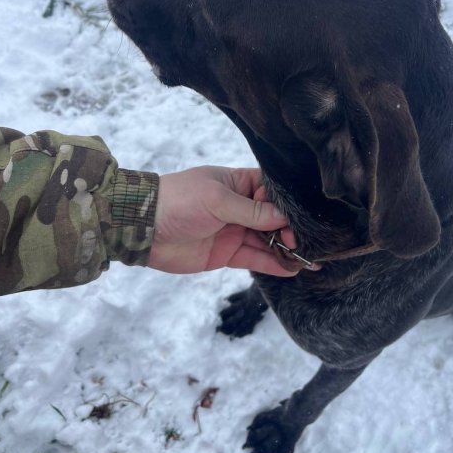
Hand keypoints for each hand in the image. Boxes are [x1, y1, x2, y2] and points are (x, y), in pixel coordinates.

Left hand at [148, 166, 300, 276]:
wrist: (142, 227)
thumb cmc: (180, 201)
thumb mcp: (217, 200)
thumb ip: (251, 211)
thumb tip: (284, 218)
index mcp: (237, 183)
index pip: (271, 190)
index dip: (287, 203)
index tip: (302, 215)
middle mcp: (239, 206)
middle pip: (273, 217)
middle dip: (291, 228)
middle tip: (302, 241)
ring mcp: (234, 230)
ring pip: (267, 240)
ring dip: (286, 249)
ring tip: (310, 258)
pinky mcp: (227, 253)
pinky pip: (254, 258)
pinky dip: (272, 264)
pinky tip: (292, 269)